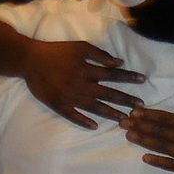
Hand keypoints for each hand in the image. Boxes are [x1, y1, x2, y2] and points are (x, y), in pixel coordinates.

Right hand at [21, 40, 145, 127]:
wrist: (29, 60)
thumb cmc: (56, 51)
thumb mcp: (79, 47)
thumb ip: (99, 55)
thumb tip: (119, 63)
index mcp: (87, 69)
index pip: (113, 74)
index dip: (128, 77)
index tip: (143, 80)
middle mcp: (81, 84)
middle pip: (108, 93)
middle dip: (125, 99)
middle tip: (140, 107)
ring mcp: (70, 96)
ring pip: (94, 107)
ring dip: (110, 113)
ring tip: (124, 118)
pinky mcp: (59, 104)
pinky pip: (73, 115)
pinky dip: (83, 121)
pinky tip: (94, 127)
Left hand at [123, 79, 173, 173]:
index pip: (166, 118)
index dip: (149, 115)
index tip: (134, 112)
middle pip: (159, 132)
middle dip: (140, 126)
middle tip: (122, 123)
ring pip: (161, 147)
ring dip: (144, 141)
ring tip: (128, 136)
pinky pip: (170, 165)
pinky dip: (157, 162)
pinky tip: (145, 157)